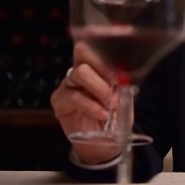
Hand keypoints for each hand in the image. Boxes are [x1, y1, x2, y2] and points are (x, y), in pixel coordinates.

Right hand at [49, 41, 120, 164]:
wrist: (104, 143)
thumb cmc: (114, 117)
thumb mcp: (124, 97)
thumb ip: (123, 82)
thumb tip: (124, 74)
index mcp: (96, 66)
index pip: (95, 44)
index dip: (104, 41)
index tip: (120, 43)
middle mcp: (80, 70)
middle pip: (83, 50)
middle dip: (103, 64)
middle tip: (115, 83)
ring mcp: (68, 84)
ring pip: (81, 72)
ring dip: (100, 89)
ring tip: (109, 104)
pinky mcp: (59, 100)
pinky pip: (74, 96)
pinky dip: (91, 105)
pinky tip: (101, 114)